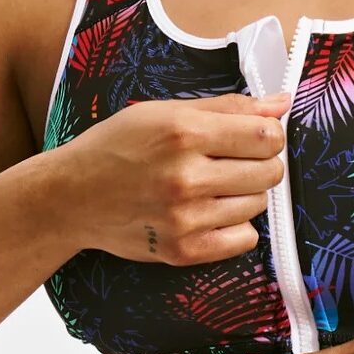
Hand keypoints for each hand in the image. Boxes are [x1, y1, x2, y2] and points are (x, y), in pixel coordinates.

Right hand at [49, 91, 290, 264]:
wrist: (72, 196)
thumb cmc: (118, 147)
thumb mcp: (166, 112)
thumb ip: (228, 107)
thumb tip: (281, 103)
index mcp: (183, 132)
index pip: (266, 136)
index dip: (269, 134)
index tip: (255, 136)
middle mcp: (185, 176)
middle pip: (269, 172)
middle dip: (260, 163)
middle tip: (232, 161)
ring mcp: (185, 218)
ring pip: (258, 205)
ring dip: (245, 194)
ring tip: (213, 186)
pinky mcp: (182, 250)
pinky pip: (245, 239)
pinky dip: (236, 226)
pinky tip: (211, 213)